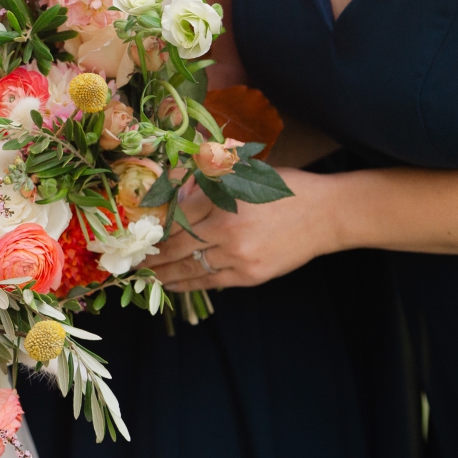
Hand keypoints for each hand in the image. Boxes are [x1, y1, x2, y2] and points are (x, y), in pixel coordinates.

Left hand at [143, 168, 338, 290]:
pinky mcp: (250, 275)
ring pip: (189, 267)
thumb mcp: (241, 173)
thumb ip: (205, 181)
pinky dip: (187, 284)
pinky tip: (171, 284)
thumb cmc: (282, 188)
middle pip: (177, 245)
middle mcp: (227, 230)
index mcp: (223, 199)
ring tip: (144, 275)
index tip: (136, 232)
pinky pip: (210, 282)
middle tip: (131, 259)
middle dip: (151, 254)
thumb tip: (169, 189)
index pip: (176, 216)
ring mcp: (239, 256)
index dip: (153, 226)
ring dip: (163, 273)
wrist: (326, 215)